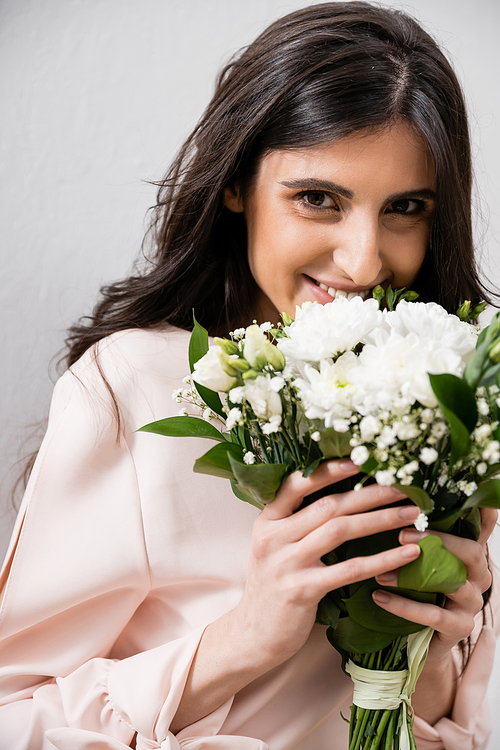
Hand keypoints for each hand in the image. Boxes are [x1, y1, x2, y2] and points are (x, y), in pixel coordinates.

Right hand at [232, 459, 421, 670]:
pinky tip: (407, 554)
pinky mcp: (302, 590)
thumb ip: (298, 523)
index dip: (328, 471)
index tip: (360, 461)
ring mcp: (285, 563)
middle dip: (369, 493)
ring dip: (380, 519)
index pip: (295, 484)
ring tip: (411, 514)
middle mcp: (273, 537)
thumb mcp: (275, 547)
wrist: (253, 634)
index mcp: (267, 520)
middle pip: (328, 505)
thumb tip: (344, 497)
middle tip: (402, 485)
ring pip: (340, 530)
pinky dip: (382, 559)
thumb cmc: (274, 586)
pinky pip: (350, 569)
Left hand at [373, 507, 496, 659]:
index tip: (482, 488)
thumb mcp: (420, 559)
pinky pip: (434, 614)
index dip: (486, 511)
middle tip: (402, 535)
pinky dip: (403, 606)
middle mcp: (479, 575)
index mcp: (470, 554)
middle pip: (472, 552)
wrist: (420, 640)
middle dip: (438, 540)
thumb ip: (418, 534)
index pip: (483, 528)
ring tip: (380, 572)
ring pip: (452, 583)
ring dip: (412, 575)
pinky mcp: (460, 627)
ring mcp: (472, 602)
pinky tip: (379, 596)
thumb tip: (396, 500)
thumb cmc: (418, 590)